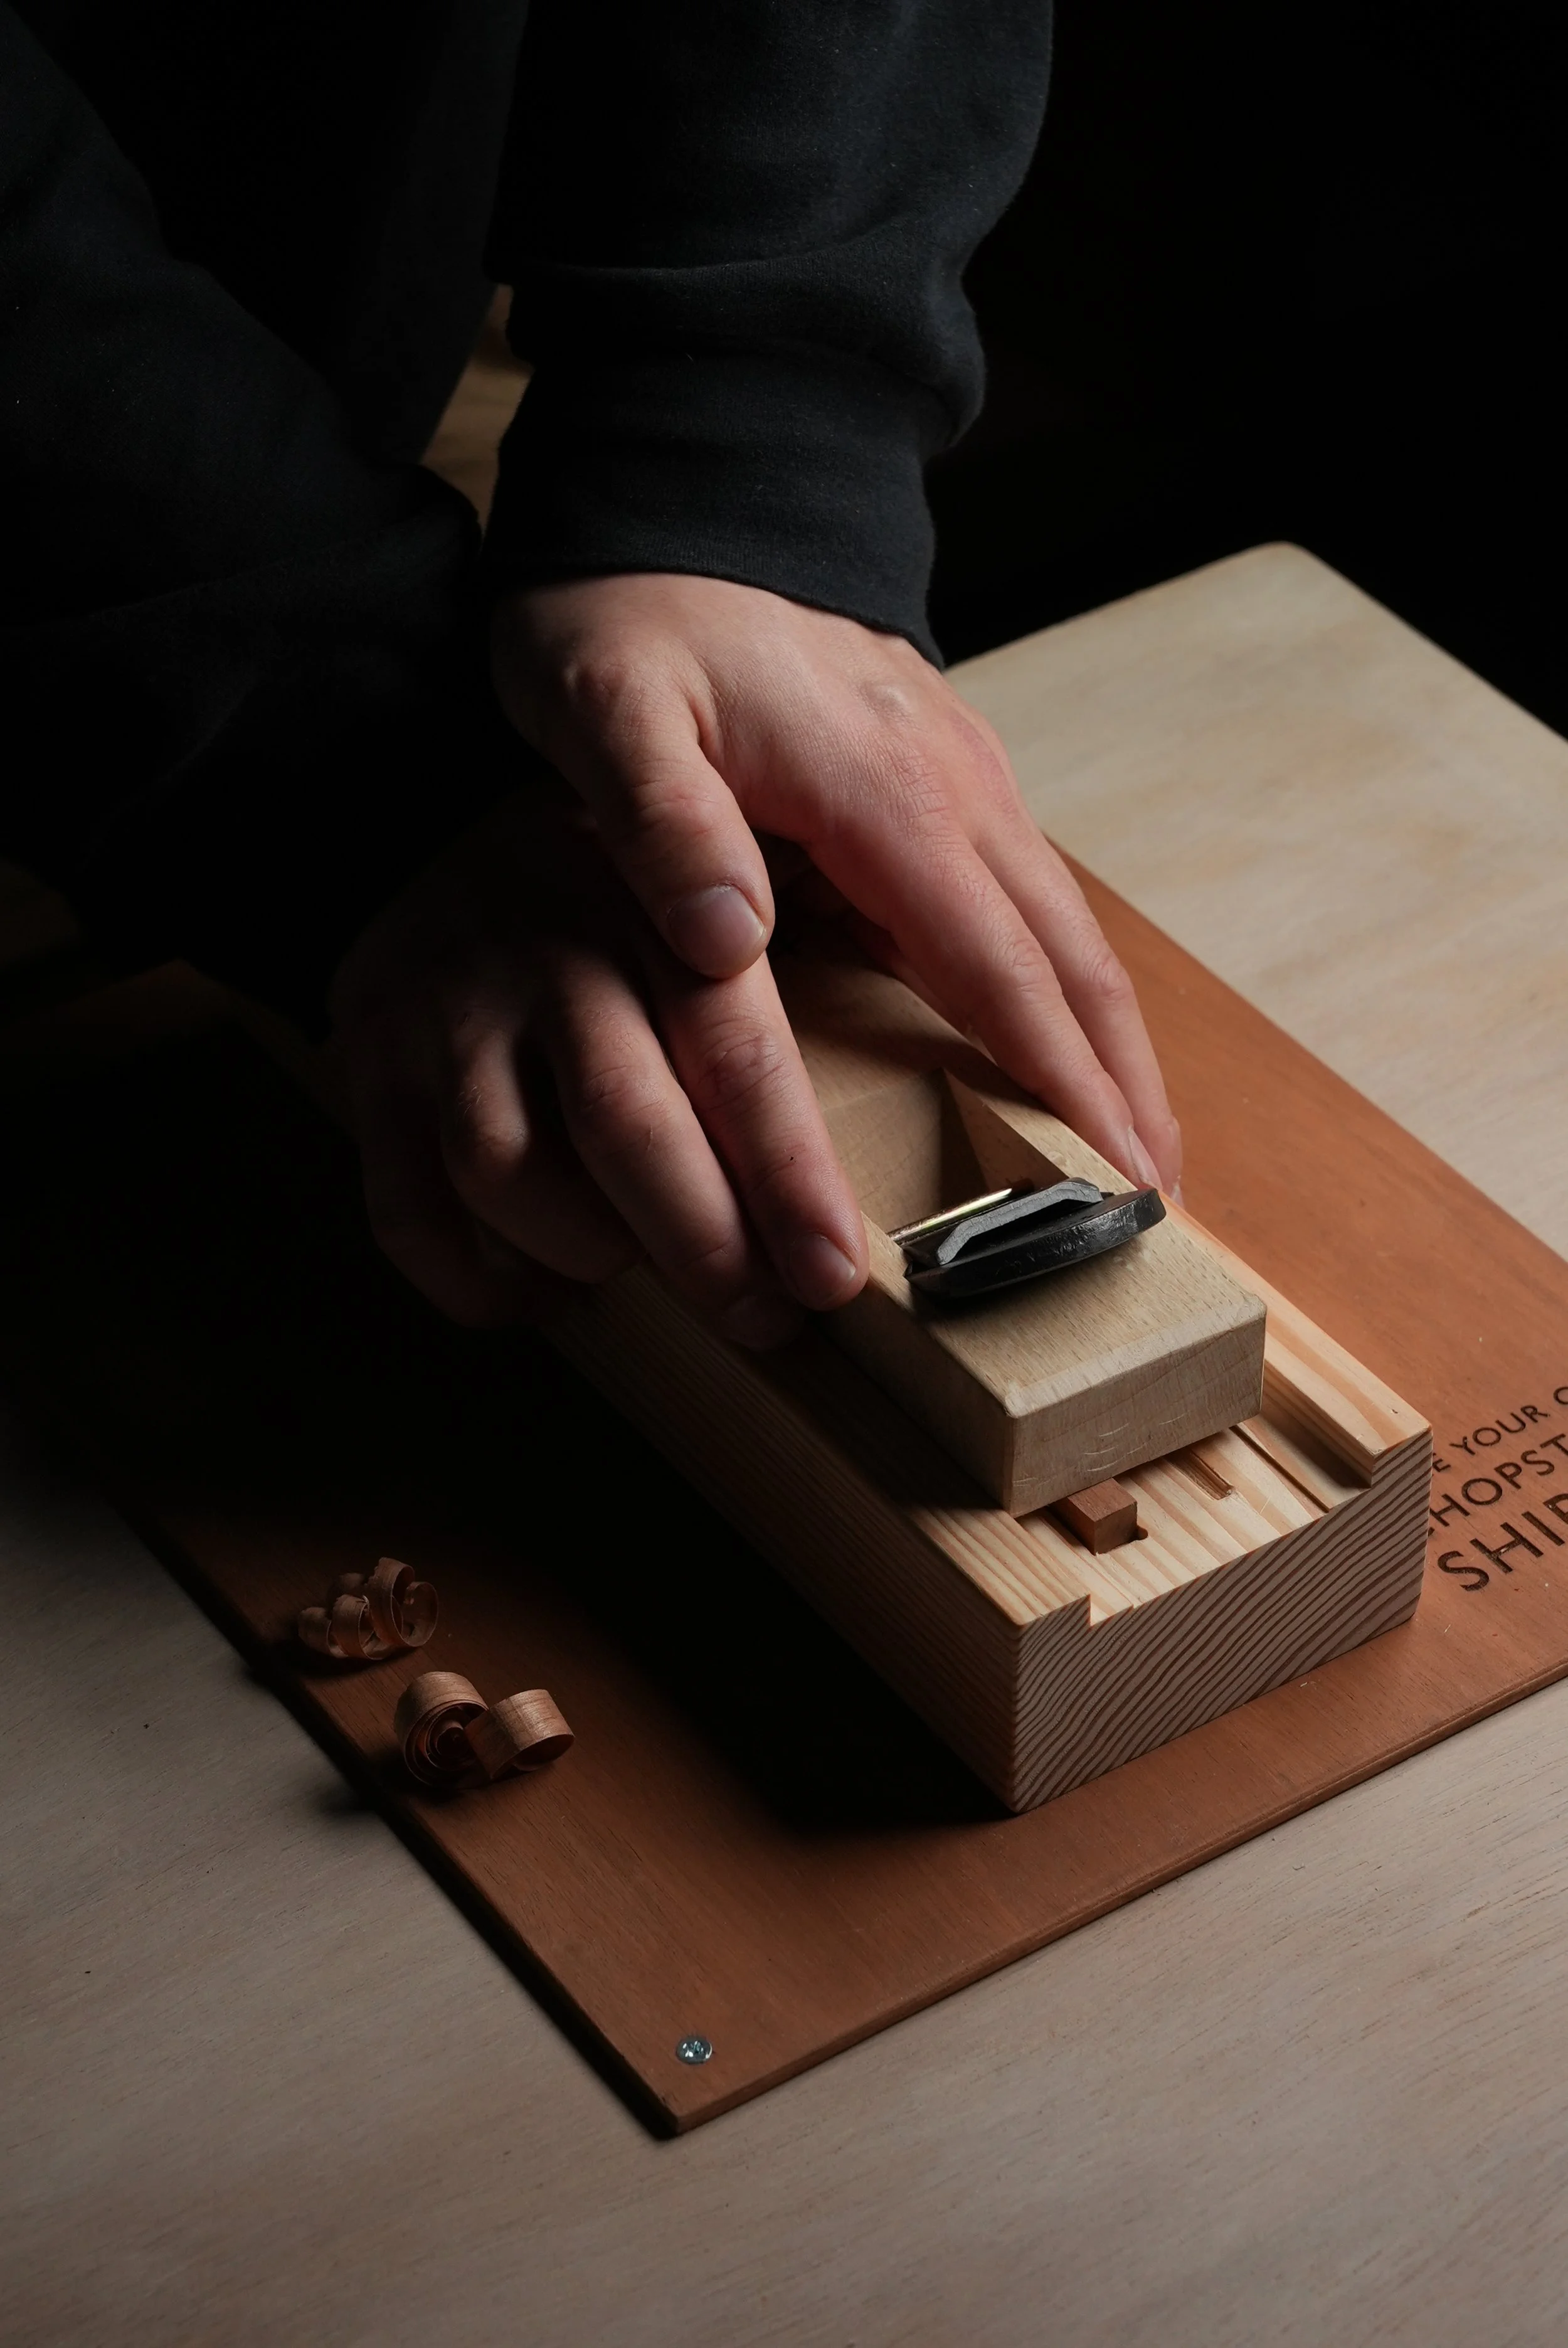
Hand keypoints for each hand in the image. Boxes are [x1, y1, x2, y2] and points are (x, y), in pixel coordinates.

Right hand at [328, 790, 867, 1337]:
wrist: (425, 805)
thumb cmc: (621, 884)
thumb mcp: (717, 887)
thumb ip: (814, 967)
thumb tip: (958, 1094)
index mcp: (654, 907)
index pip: (734, 1053)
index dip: (786, 1176)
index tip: (831, 1273)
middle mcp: (547, 952)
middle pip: (625, 1123)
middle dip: (704, 1246)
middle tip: (763, 1320)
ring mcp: (447, 1009)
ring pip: (507, 1171)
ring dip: (585, 1252)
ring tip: (639, 1272)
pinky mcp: (367, 1059)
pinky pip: (405, 1208)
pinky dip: (474, 1278)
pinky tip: (537, 1290)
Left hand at [493, 574, 1181, 1192]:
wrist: (671, 502)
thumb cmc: (629, 616)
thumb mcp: (607, 712)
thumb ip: (663, 827)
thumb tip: (725, 942)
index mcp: (885, 791)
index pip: (1001, 965)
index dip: (1063, 1080)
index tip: (1116, 1176)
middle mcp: (953, 783)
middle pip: (1069, 957)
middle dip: (1121, 1082)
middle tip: (1153, 1198)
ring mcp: (960, 772)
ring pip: (1063, 927)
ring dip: (1105, 1037)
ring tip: (1131, 1144)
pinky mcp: (943, 772)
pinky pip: (1024, 896)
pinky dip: (1057, 982)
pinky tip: (1055, 1039)